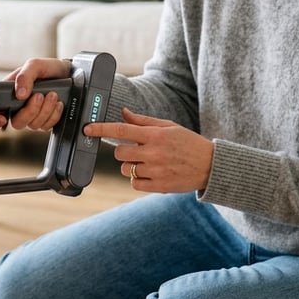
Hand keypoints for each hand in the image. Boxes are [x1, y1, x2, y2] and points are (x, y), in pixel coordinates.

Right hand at [0, 57, 70, 131]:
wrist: (67, 73)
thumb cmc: (47, 68)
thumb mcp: (34, 65)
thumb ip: (24, 76)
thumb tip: (19, 94)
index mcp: (9, 94)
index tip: (2, 118)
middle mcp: (18, 107)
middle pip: (16, 123)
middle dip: (30, 111)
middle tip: (40, 95)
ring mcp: (32, 116)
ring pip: (33, 125)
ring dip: (45, 110)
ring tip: (52, 94)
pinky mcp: (45, 121)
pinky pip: (46, 126)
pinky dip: (54, 114)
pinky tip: (58, 103)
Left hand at [83, 107, 213, 192]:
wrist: (210, 166)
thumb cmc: (188, 143)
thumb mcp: (168, 126)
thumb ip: (143, 121)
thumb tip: (123, 113)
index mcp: (155, 135)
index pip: (122, 130)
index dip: (101, 129)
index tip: (88, 129)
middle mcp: (153, 153)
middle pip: (119, 153)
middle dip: (123, 152)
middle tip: (136, 150)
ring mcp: (156, 170)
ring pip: (126, 169)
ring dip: (131, 166)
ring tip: (149, 163)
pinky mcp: (159, 186)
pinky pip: (134, 184)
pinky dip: (137, 179)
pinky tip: (151, 174)